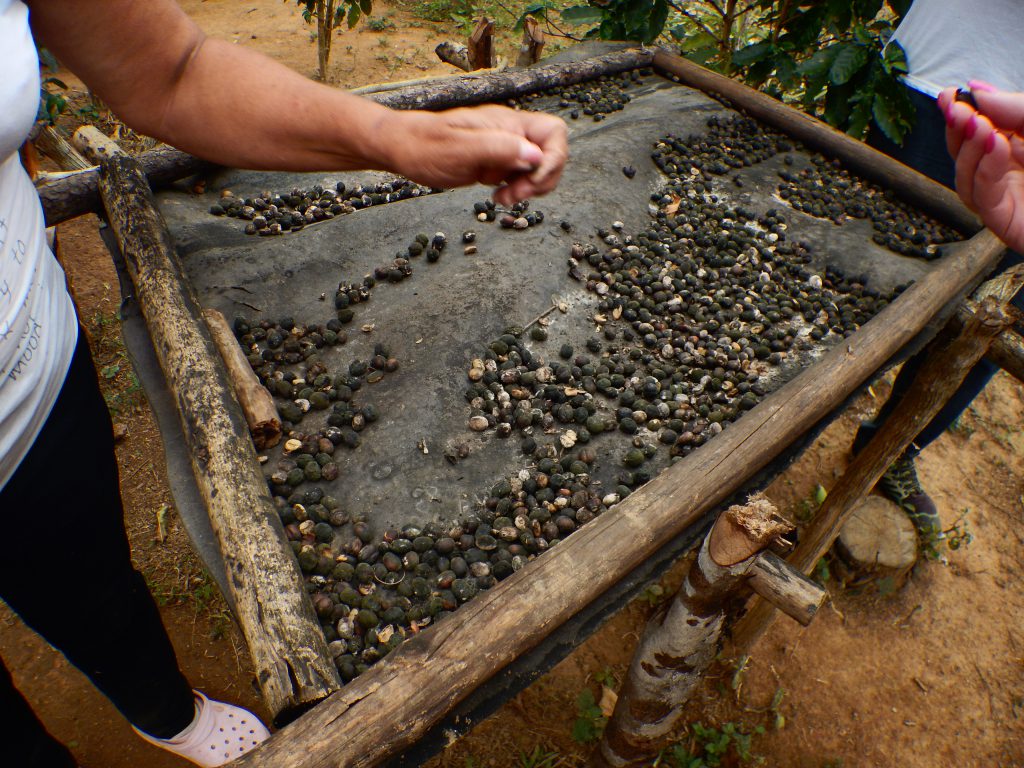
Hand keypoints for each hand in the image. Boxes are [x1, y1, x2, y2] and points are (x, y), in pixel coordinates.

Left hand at [376, 105, 567, 205]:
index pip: (554, 132)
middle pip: (552, 154)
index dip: (552, 159)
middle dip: (542, 179)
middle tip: (516, 195)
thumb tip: (534, 156)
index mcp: (507, 123)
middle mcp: (510, 133)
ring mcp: (503, 148)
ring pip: (538, 168)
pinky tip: (496, 197)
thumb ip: (497, 148)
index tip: (530, 179)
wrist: (401, 148)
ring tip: (503, 199)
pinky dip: (516, 191)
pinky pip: (519, 177)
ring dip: (529, 189)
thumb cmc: (424, 145)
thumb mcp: (459, 148)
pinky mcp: (495, 163)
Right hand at [938, 83, 1023, 250]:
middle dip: (956, 130)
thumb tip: (978, 91)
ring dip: (967, 150)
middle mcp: (1011, 172)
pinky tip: (995, 147)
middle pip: (965, 154)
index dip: (962, 112)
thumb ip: (1021, 109)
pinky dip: (983, 172)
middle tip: (954, 107)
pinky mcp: (1007, 223)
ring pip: (965, 178)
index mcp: (1022, 146)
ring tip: (977, 124)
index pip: (981, 130)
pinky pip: (982, 199)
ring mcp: (1008, 199)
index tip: (950, 94)